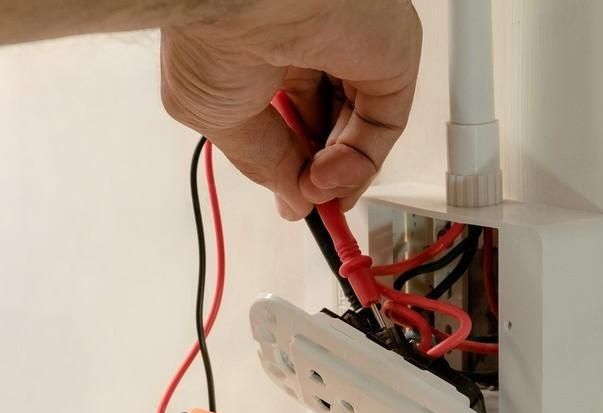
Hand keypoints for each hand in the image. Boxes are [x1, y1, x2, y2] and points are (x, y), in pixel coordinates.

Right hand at [161, 0, 421, 216]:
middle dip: (317, 174)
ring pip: (359, 129)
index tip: (291, 200)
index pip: (291, 118)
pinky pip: (385, 120)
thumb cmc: (214, 39)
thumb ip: (264, 165)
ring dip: (338, 176)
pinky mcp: (389, 55)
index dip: (292, 164)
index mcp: (263, 55)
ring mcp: (353, 50)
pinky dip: (362, 161)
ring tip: (315, 192)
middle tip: (307, 202)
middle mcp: (310, 47)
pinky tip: (332, 178)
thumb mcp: (223, 123)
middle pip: (329, 126)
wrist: (246, 2)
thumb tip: (292, 201)